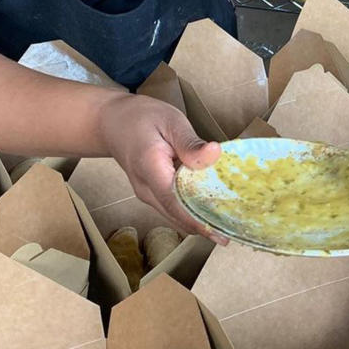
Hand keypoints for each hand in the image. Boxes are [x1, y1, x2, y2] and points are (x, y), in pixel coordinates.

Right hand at [98, 93, 227, 243]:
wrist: (114, 123)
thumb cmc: (143, 118)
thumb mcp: (170, 121)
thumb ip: (190, 142)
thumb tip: (215, 154)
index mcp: (150, 167)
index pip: (175, 201)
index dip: (198, 219)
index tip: (221, 231)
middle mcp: (146, 189)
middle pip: (177, 216)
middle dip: (204, 226)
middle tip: (234, 230)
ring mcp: (147, 195)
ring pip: (175, 216)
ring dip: (198, 222)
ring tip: (227, 224)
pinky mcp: (152, 195)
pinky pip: (172, 209)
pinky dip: (190, 213)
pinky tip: (211, 210)